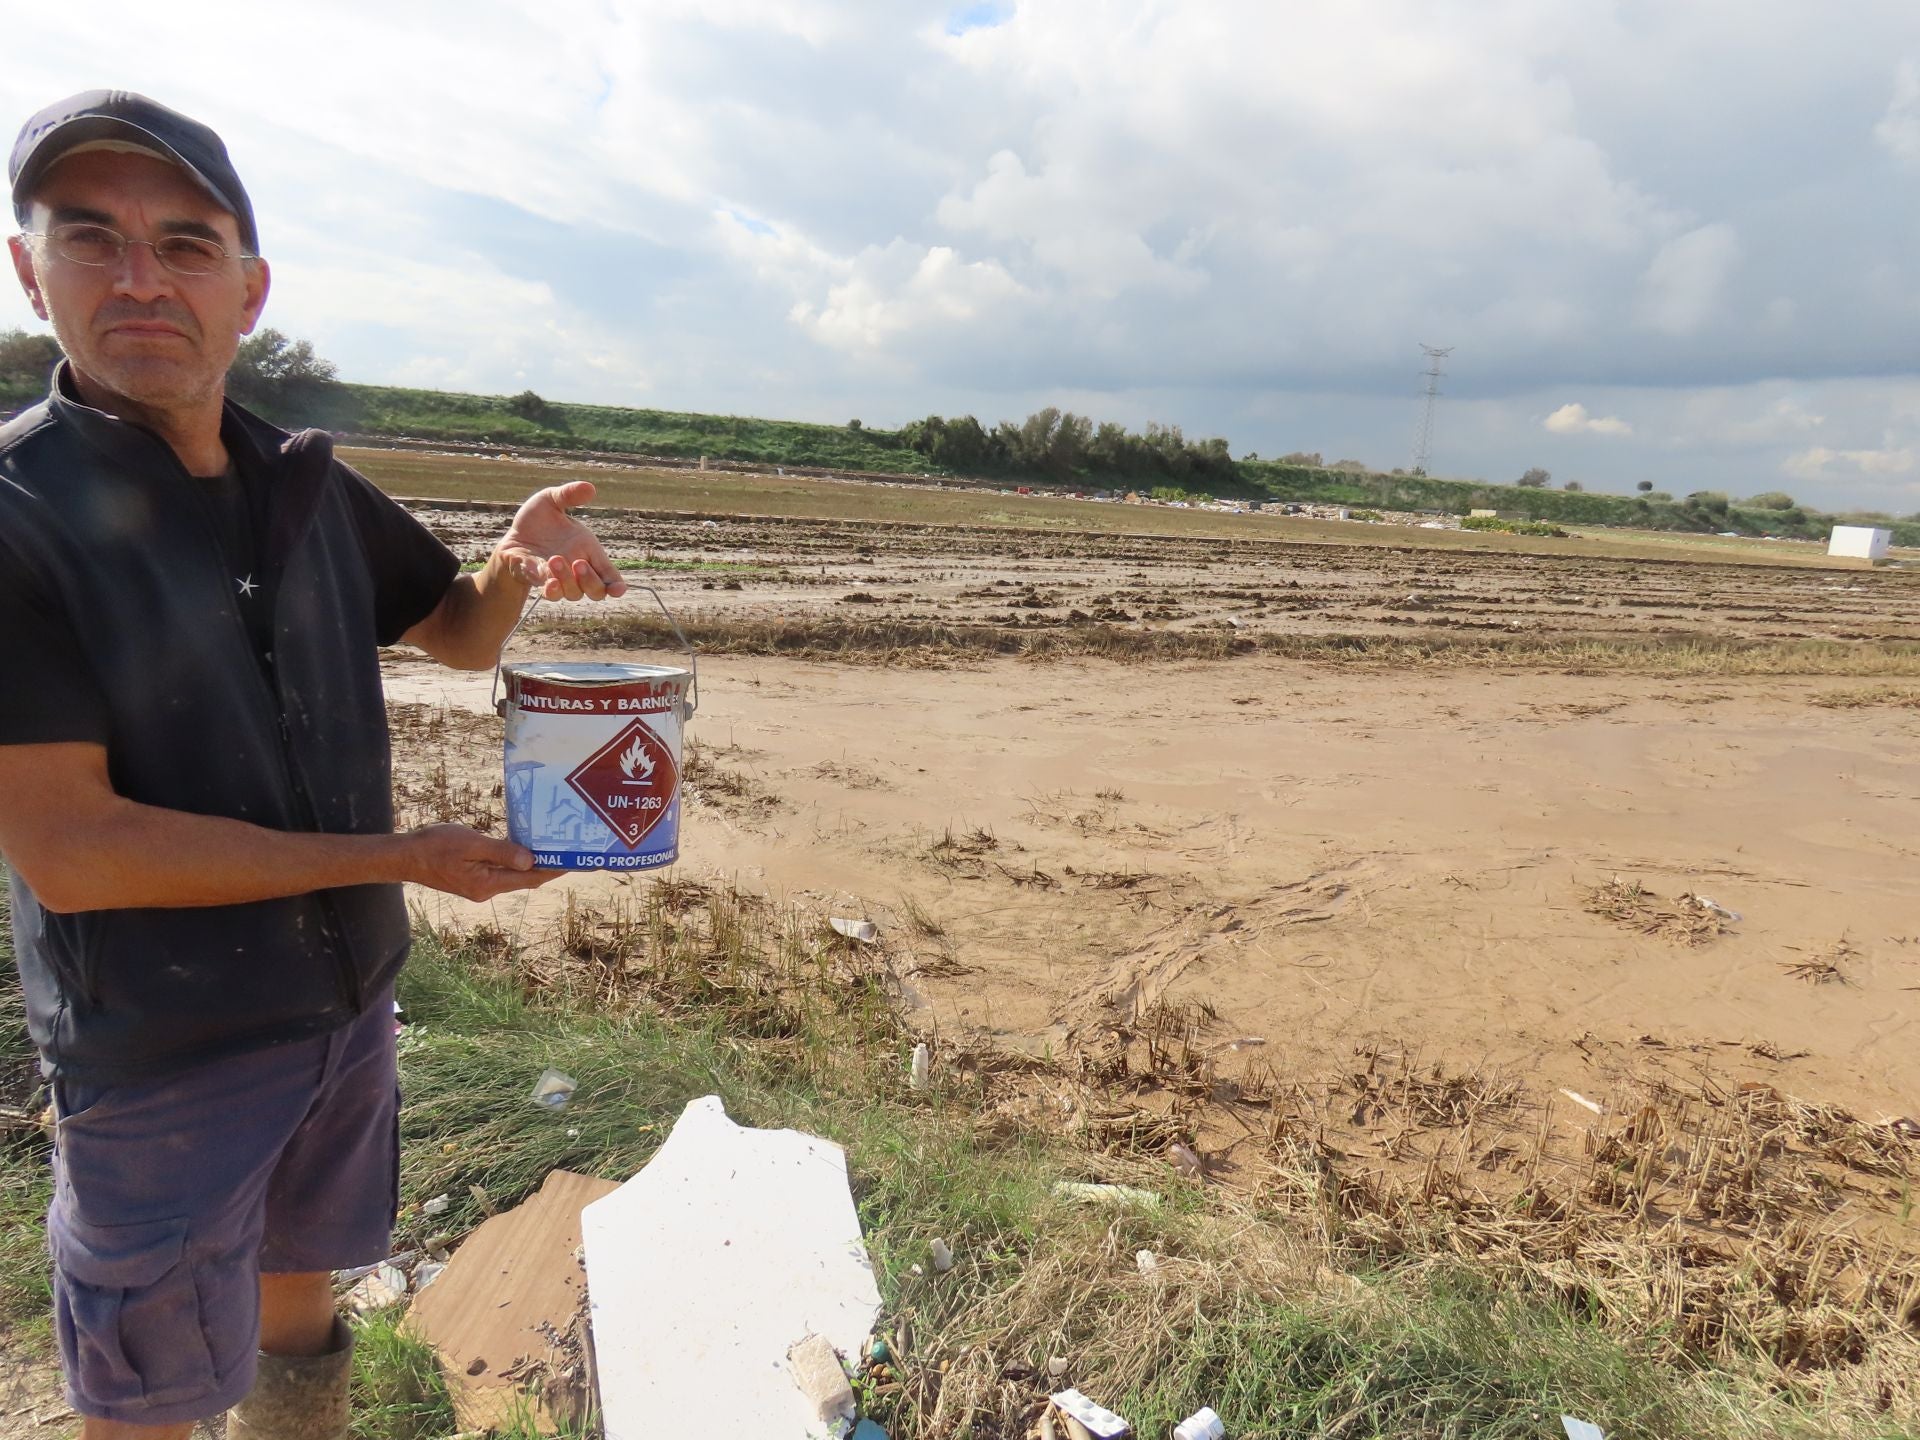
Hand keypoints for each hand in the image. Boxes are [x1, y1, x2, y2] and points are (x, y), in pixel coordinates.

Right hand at [402, 824, 564, 900]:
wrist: (405, 857)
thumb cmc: (435, 846)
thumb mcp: (471, 844)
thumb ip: (501, 852)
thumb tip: (531, 860)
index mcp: (488, 884)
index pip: (530, 878)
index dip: (552, 869)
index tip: (573, 860)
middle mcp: (487, 891)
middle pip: (524, 879)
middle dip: (546, 867)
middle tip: (567, 850)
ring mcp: (480, 887)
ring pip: (513, 876)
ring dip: (531, 864)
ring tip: (550, 848)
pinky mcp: (473, 881)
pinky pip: (500, 873)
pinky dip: (514, 862)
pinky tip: (521, 849)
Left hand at [495, 481, 628, 601]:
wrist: (514, 533)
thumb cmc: (539, 520)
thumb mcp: (551, 500)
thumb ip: (569, 495)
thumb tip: (590, 488)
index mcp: (588, 552)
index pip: (608, 576)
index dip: (616, 586)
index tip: (617, 589)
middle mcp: (577, 572)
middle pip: (595, 591)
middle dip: (590, 581)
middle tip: (578, 563)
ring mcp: (558, 580)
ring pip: (572, 593)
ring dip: (566, 580)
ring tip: (554, 559)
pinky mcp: (538, 581)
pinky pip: (547, 591)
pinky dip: (547, 586)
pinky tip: (541, 574)